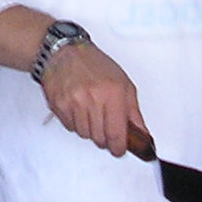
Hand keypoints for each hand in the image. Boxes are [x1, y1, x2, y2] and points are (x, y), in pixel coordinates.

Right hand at [40, 39, 147, 158]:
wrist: (64, 52)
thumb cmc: (94, 64)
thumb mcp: (123, 83)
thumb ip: (133, 111)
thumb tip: (142, 134)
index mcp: (112, 93)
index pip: (117, 134)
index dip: (119, 148)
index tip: (119, 149)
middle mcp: (93, 99)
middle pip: (100, 139)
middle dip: (105, 137)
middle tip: (105, 125)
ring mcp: (74, 102)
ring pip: (85, 135)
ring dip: (89, 129)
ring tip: (90, 111)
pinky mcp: (59, 105)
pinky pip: (70, 127)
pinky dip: (75, 122)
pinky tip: (78, 108)